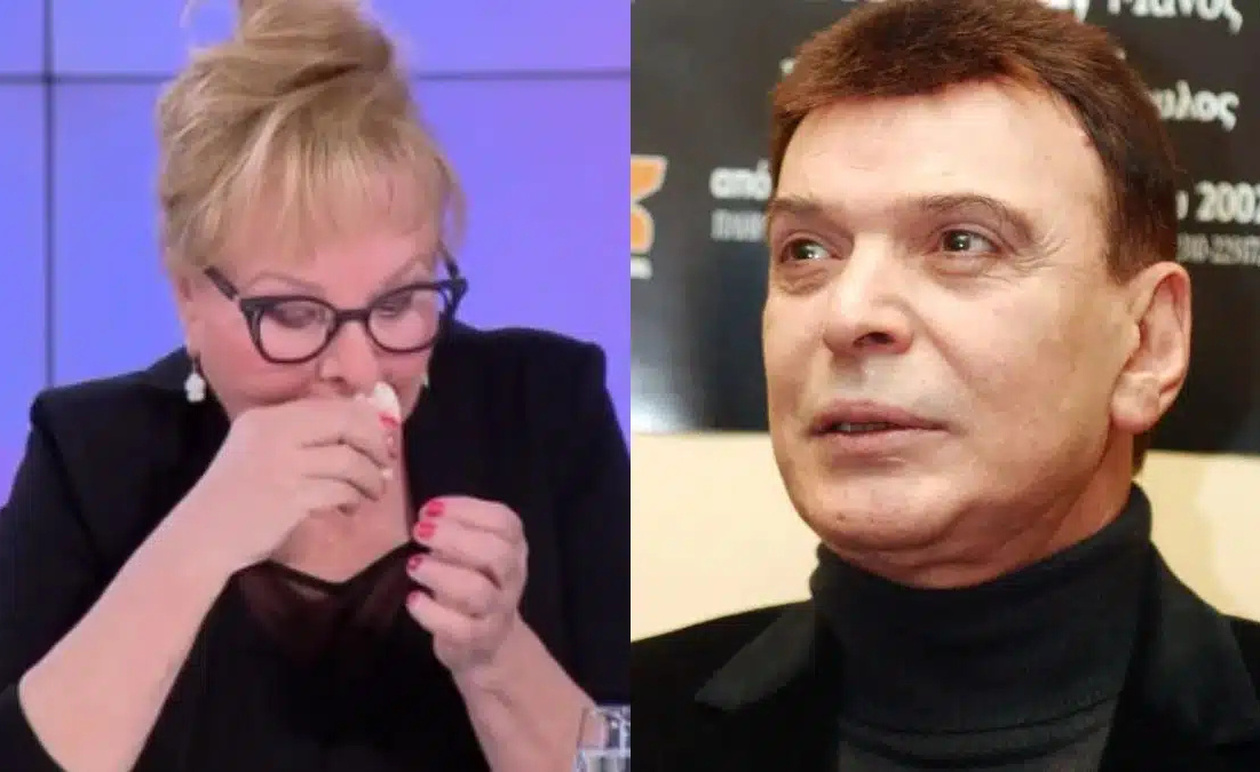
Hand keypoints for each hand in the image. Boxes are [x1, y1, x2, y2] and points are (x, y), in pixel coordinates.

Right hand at [172, 397, 396, 573]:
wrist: (201, 536)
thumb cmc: (236, 496)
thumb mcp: (262, 451)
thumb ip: (301, 436)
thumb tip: (360, 429)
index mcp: (267, 416)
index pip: (331, 404)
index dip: (365, 420)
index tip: (378, 439)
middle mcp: (274, 431)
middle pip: (346, 422)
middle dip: (375, 443)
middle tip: (384, 463)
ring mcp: (282, 463)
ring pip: (349, 460)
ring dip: (370, 477)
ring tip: (373, 491)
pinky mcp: (291, 496)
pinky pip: (340, 489)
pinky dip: (354, 497)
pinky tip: (351, 506)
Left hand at [404, 497, 528, 673]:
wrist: (489, 643)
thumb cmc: (473, 582)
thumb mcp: (471, 553)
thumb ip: (456, 531)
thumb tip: (426, 517)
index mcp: (514, 547)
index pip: (504, 521)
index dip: (467, 510)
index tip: (430, 509)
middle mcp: (512, 577)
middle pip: (496, 554)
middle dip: (454, 538)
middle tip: (419, 532)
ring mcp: (499, 610)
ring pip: (478, 592)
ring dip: (441, 574)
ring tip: (413, 565)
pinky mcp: (480, 639)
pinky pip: (460, 629)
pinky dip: (432, 613)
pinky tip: (414, 600)